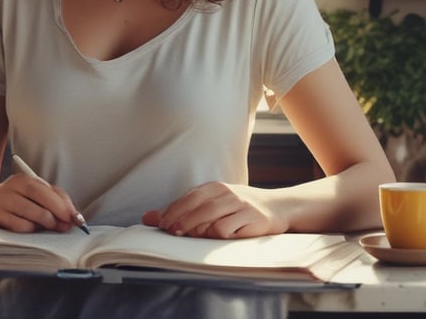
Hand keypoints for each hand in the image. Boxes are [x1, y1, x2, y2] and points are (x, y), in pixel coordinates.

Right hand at [0, 173, 80, 233]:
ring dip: (46, 222)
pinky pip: (20, 226)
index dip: (65, 204)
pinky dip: (31, 229)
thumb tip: (72, 216)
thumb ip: (52, 201)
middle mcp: (14, 187)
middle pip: (40, 197)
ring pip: (32, 212)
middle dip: (58, 212)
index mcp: (25, 179)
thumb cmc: (16, 200)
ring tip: (51, 226)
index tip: (77, 218)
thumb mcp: (32, 195)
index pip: (49, 189)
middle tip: (67, 224)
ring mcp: (4, 201)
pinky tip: (33, 229)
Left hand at [142, 182, 287, 238]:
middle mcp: (226, 193)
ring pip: (211, 220)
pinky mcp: (252, 220)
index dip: (173, 210)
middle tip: (173, 232)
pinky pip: (228, 230)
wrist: (277, 207)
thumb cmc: (238, 207)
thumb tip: (148, 217)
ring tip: (191, 237)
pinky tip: (216, 238)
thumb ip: (183, 210)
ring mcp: (240, 205)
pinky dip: (218, 236)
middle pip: (197, 207)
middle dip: (182, 221)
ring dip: (198, 230)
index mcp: (214, 187)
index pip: (188, 197)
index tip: (161, 224)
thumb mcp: (212, 204)